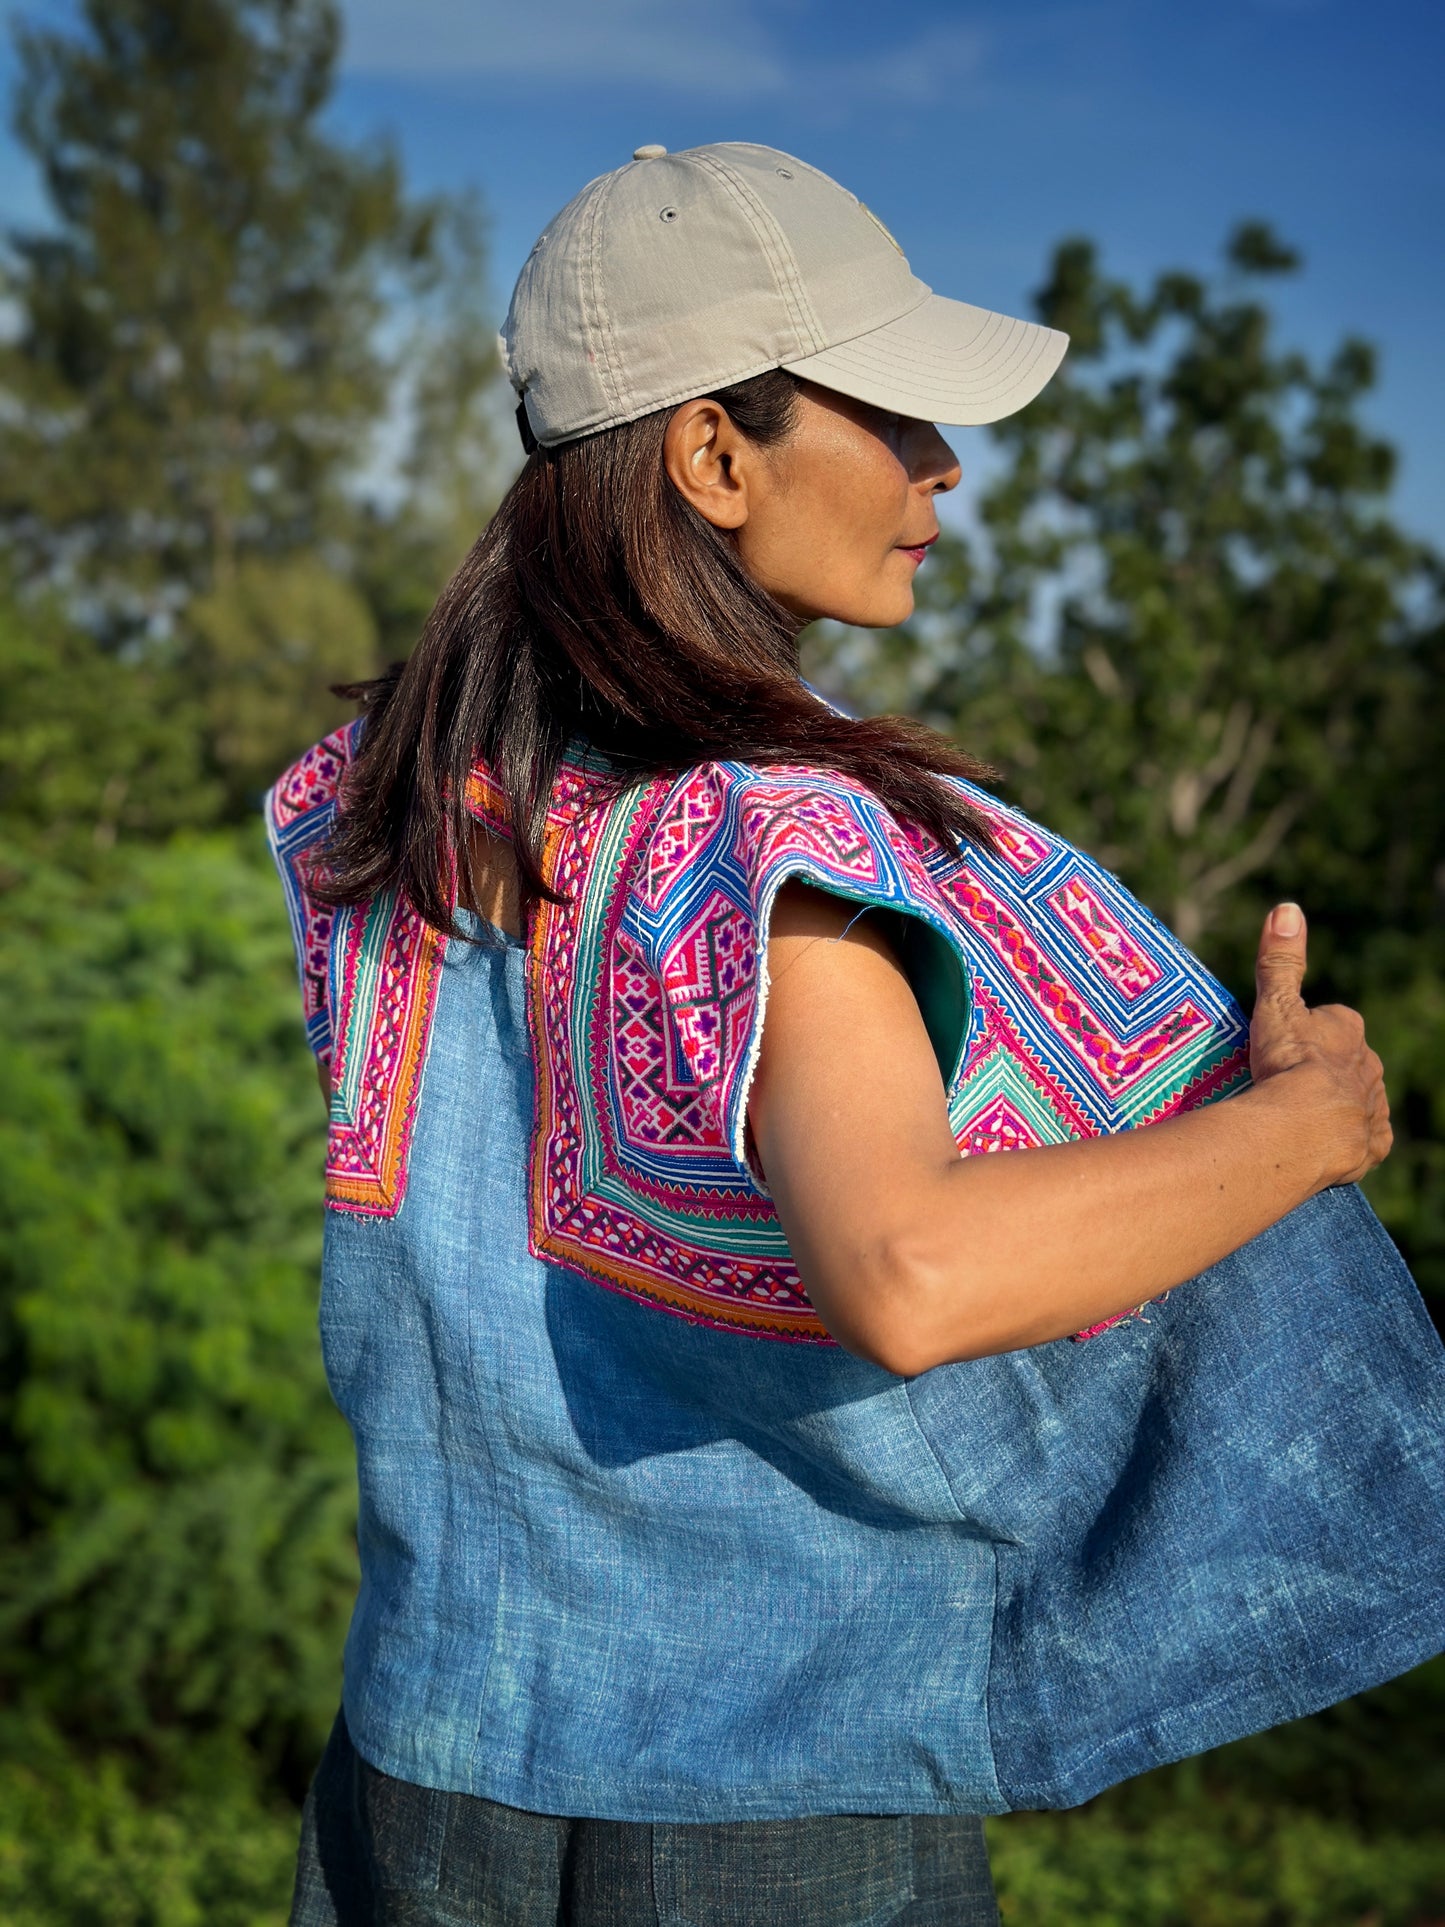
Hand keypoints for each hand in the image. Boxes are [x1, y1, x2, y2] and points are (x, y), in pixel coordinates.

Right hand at [1249, 903, 1391, 1186]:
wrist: (1305, 1129)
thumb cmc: (1289, 1063)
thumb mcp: (1276, 1004)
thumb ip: (1281, 960)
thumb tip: (1286, 906)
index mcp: (1348, 1029)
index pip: (1330, 1021)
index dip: (1305, 1032)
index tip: (1280, 1046)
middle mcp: (1369, 1065)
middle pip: (1345, 1061)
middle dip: (1321, 1069)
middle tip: (1281, 1083)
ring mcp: (1373, 1107)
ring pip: (1354, 1099)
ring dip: (1331, 1104)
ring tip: (1293, 1116)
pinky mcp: (1373, 1144)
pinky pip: (1361, 1138)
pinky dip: (1343, 1138)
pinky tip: (1319, 1143)